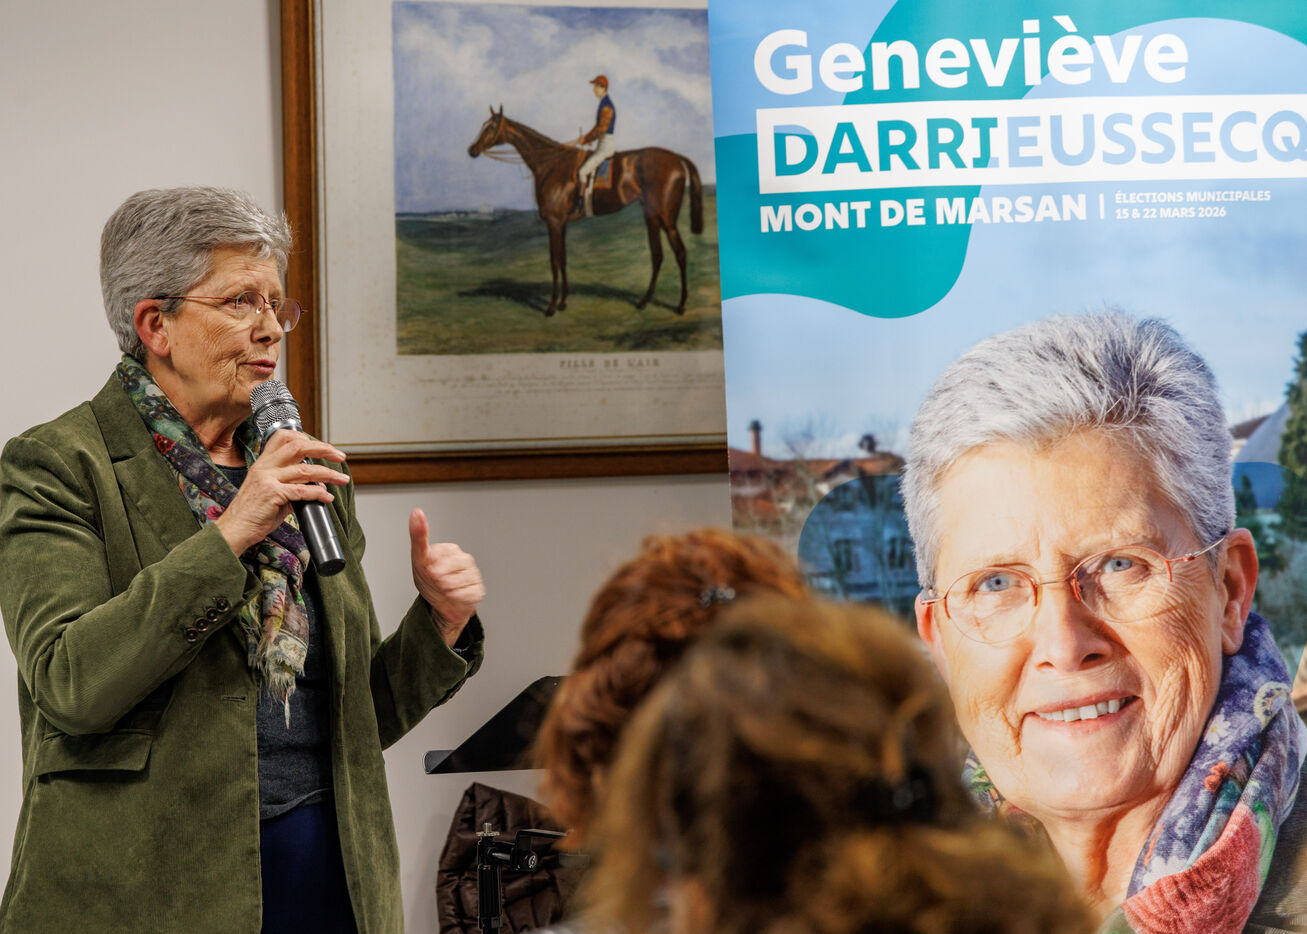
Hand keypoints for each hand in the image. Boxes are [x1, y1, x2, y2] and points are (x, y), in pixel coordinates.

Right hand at [214, 431, 348, 555]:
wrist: (235, 529)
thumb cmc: (254, 513)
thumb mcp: (272, 493)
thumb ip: (292, 485)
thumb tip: (317, 486)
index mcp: (263, 462)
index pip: (283, 437)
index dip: (305, 438)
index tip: (323, 447)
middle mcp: (264, 467)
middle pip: (298, 447)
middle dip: (323, 449)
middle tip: (341, 457)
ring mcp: (267, 479)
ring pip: (305, 469)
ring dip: (329, 474)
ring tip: (342, 480)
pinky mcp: (272, 494)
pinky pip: (302, 490)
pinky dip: (318, 493)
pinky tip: (327, 497)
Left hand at [409, 508, 484, 645]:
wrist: (439, 606)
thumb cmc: (430, 580)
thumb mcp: (419, 558)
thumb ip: (419, 535)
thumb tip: (417, 512)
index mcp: (451, 550)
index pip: (440, 553)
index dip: (430, 565)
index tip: (428, 569)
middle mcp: (465, 560)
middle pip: (451, 567)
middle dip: (438, 577)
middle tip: (435, 581)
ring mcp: (473, 575)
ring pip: (460, 581)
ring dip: (447, 588)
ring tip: (443, 589)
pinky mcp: (478, 590)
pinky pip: (468, 593)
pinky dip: (456, 597)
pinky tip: (453, 596)